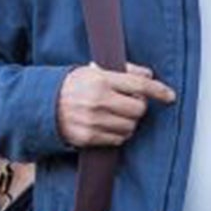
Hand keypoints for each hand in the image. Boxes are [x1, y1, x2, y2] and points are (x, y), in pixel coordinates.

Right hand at [56, 62, 174, 147]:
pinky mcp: (89, 138)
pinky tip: (107, 125)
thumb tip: (149, 76)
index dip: (158, 91)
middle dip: (138, 107)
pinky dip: (118, 134)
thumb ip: (123, 72)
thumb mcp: (93, 71)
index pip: (138, 85)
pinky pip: (118, 140)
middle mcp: (98, 101)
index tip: (169, 96)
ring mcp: (93, 121)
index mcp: (100, 80)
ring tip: (115, 114)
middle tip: (128, 103)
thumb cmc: (71, 86)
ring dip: (128, 122)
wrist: (41, 104)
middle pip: (139, 110)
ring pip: (130, 127)